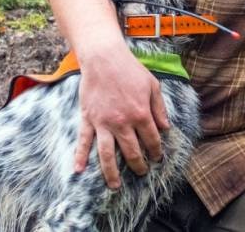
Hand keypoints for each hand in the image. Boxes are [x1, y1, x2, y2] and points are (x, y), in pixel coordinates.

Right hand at [74, 42, 169, 188]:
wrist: (104, 58)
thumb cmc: (130, 69)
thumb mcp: (152, 85)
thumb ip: (160, 108)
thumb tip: (166, 128)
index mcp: (141, 114)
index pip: (151, 140)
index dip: (156, 152)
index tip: (157, 159)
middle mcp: (123, 123)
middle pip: (132, 152)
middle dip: (139, 166)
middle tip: (142, 173)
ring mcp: (103, 123)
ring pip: (107, 155)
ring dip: (112, 173)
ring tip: (115, 186)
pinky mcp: (88, 119)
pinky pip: (83, 141)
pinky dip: (79, 157)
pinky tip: (78, 171)